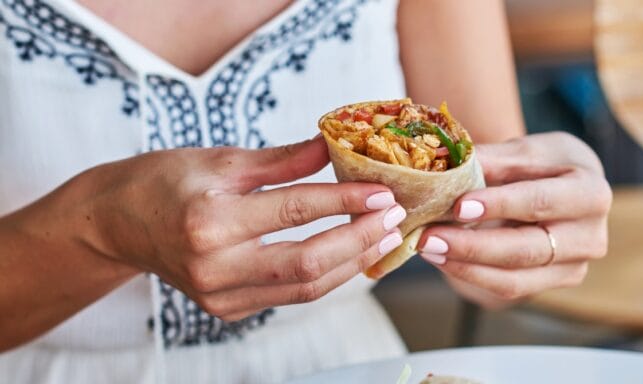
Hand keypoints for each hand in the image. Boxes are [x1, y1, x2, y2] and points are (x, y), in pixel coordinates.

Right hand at [83, 136, 405, 320]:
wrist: (117, 223)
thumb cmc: (164, 181)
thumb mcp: (220, 158)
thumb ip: (282, 159)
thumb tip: (333, 146)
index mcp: (211, 219)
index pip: (296, 210)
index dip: (346, 200)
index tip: (383, 191)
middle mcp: (214, 266)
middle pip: (308, 261)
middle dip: (360, 239)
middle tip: (394, 218)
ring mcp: (220, 296)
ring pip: (305, 287)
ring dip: (352, 263)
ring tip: (383, 238)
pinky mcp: (226, 310)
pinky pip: (289, 296)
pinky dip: (325, 276)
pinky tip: (349, 255)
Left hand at [416, 132, 610, 307]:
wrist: (566, 187)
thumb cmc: (544, 164)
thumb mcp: (524, 151)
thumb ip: (491, 160)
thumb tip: (447, 166)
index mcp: (591, 193)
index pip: (542, 202)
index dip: (500, 206)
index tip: (459, 207)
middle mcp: (591, 237)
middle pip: (527, 249)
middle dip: (473, 246)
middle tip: (428, 237)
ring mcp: (574, 267)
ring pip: (515, 278)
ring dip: (465, 266)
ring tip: (428, 248)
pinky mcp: (553, 283)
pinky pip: (509, 288)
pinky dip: (472, 275)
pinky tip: (443, 259)